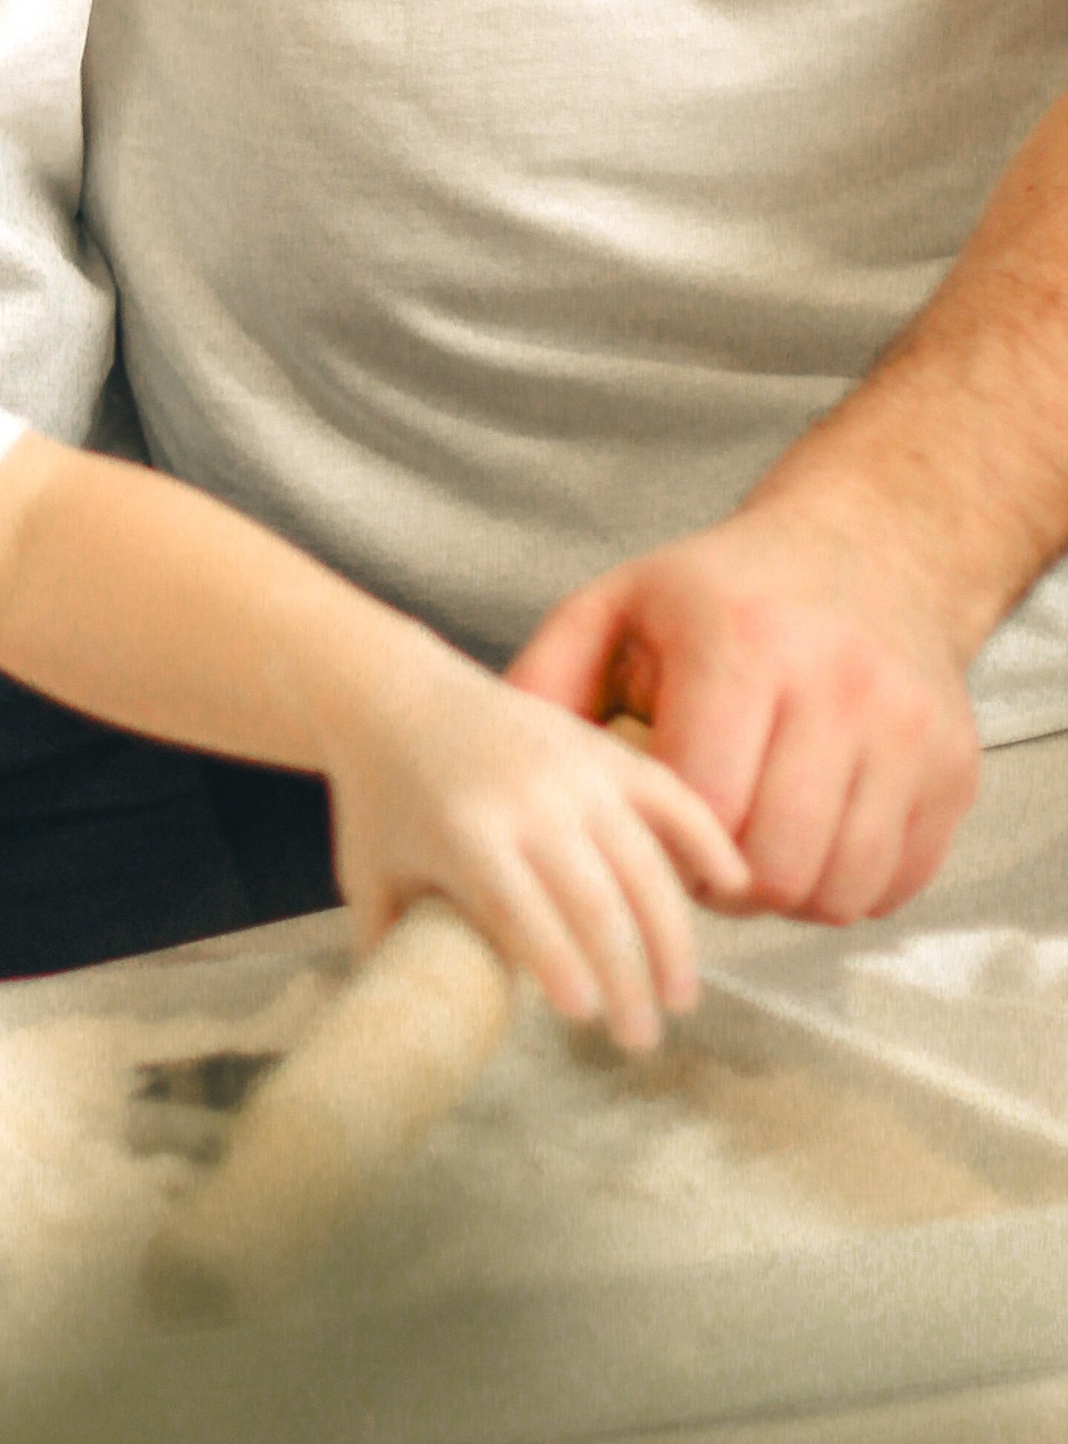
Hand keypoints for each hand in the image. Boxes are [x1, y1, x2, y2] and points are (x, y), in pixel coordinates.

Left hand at [329, 634, 749, 1049]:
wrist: (394, 692)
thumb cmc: (378, 801)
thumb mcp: (369, 878)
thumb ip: (392, 951)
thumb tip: (415, 1031)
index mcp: (464, 830)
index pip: (522, 907)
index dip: (559, 964)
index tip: (586, 1019)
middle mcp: (527, 796)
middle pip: (594, 896)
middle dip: (626, 975)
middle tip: (642, 1039)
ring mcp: (571, 768)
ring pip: (642, 857)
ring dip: (671, 932)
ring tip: (679, 996)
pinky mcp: (600, 747)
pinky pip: (667, 793)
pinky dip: (706, 835)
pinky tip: (735, 884)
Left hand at [510, 505, 982, 923]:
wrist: (869, 550)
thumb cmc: (722, 592)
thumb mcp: (618, 606)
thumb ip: (546, 680)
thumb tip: (488, 768)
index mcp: (741, 641)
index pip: (701, 803)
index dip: (664, 846)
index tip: (647, 837)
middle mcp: (838, 684)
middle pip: (773, 865)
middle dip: (722, 885)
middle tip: (698, 858)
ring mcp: (909, 731)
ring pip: (837, 888)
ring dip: (784, 893)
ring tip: (750, 846)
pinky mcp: (954, 772)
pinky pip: (892, 884)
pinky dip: (845, 885)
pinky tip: (809, 839)